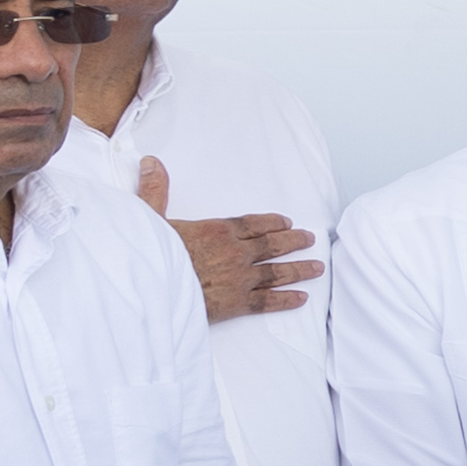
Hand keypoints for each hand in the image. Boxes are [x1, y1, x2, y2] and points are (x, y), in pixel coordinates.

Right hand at [139, 158, 319, 321]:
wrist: (151, 289)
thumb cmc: (149, 254)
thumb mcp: (149, 217)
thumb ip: (155, 190)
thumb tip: (151, 162)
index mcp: (217, 230)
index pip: (252, 224)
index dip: (271, 222)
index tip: (286, 222)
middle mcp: (235, 253)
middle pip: (272, 245)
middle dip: (294, 242)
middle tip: (310, 239)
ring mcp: (240, 279)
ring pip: (277, 272)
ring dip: (299, 269)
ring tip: (317, 267)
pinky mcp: (237, 304)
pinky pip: (268, 301)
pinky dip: (286, 300)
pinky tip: (301, 299)